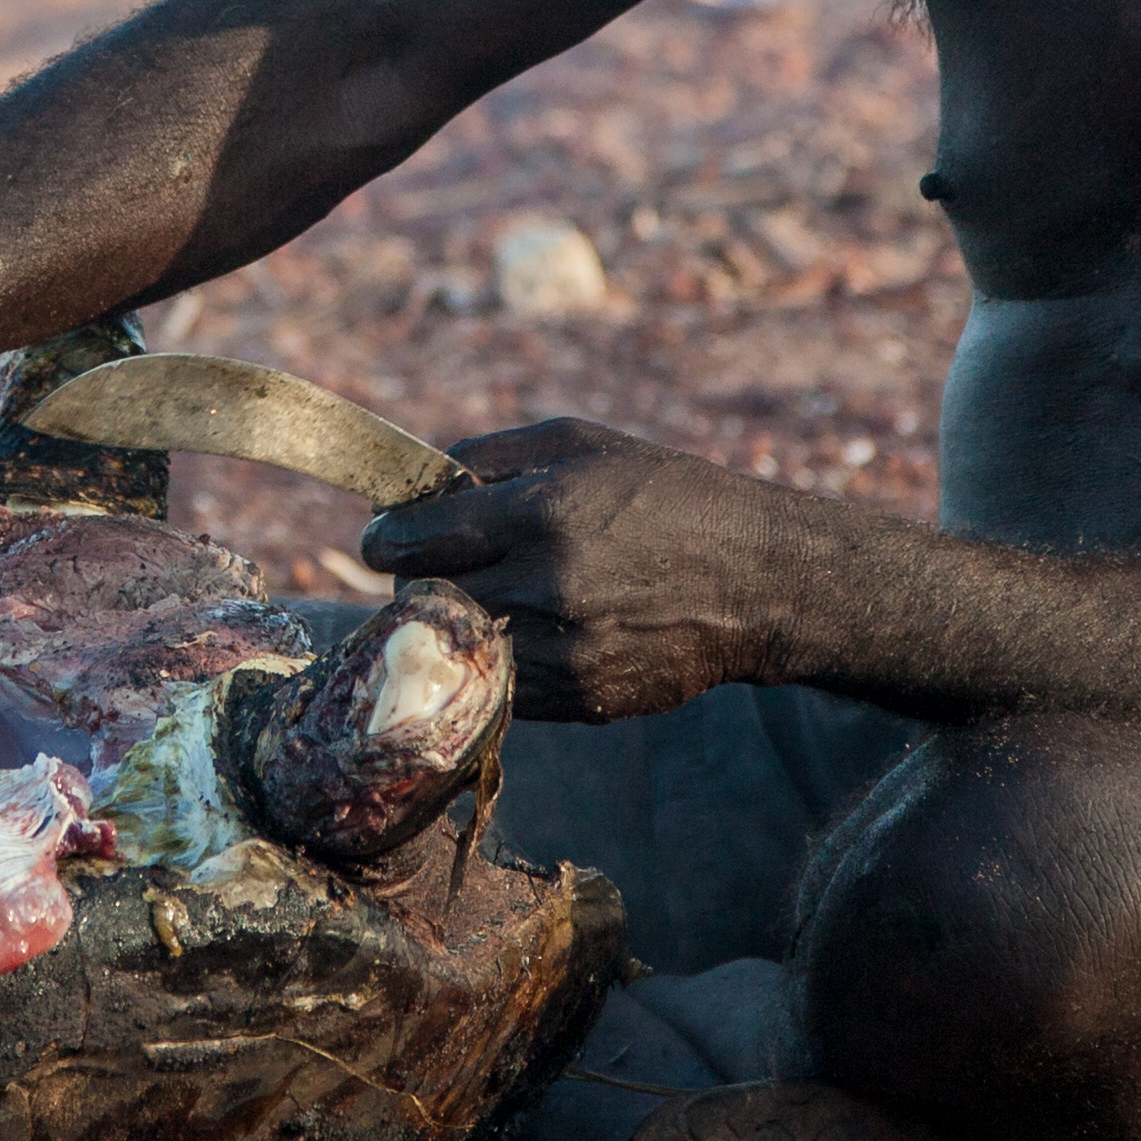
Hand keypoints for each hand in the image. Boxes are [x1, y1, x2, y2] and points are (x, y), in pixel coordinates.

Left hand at [353, 418, 810, 724]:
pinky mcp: (583, 699)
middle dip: (419, 581)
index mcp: (541, 511)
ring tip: (483, 598)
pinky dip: (499, 660)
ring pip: (462, 649)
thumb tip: (416, 485)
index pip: (415, 539)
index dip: (385, 540)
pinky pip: (504, 687)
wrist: (759, 580)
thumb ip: (489, 455)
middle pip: (428, 598)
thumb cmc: (666, 494)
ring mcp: (566, 651)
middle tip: (432, 569)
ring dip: (456, 626)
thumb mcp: (581, 442)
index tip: (380, 540)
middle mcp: (549, 585)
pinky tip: (524, 631)